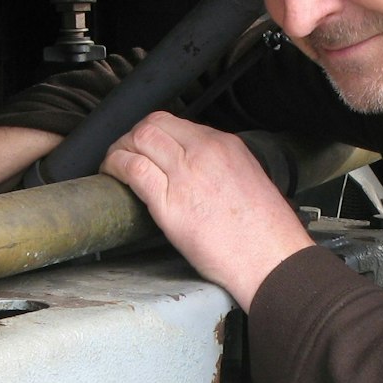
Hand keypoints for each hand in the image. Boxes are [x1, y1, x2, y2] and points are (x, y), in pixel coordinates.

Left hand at [102, 112, 313, 310]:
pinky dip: (115, 167)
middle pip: (153, 125)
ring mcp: (186, 175)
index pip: (177, 123)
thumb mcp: (249, 181)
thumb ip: (221, 168)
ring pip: (139, 140)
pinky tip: (111, 176)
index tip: (146, 147)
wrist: (271, 260)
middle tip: (123, 153)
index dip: (153, 134)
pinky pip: (133, 169)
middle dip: (131, 137)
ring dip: (118, 150)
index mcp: (225, 146)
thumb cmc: (265, 233)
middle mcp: (204, 152)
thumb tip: (197, 173)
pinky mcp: (170, 203)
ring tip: (112, 165)